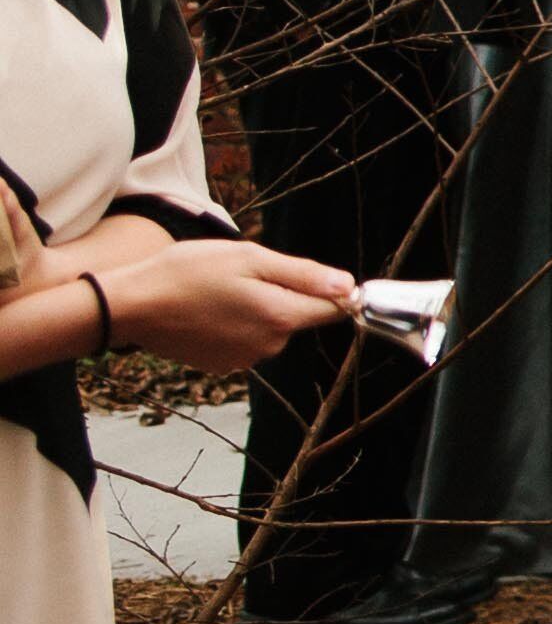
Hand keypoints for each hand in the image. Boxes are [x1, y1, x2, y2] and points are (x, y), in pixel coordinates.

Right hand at [58, 234, 354, 374]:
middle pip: (298, 316)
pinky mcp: (221, 364)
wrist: (130, 305)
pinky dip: (234, 323)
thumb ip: (304, 275)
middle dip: (283, 293)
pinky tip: (206, 309)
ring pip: (270, 327)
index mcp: (281, 317)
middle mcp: (269, 345)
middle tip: (243, 273)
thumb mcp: (250, 259)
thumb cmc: (187, 273)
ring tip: (219, 289)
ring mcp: (243, 359)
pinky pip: (244, 339)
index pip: (333, 308)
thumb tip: (349, 287)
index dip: (333, 288)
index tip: (314, 273)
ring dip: (257, 308)